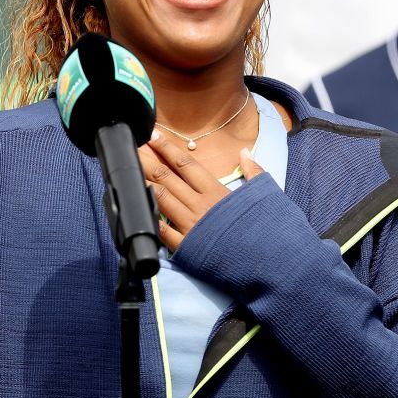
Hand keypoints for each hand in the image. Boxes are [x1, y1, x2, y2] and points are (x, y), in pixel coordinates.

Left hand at [138, 130, 264, 251]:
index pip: (186, 164)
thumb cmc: (268, 228)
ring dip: (143, 181)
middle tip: (131, 146)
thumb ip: (253, 171)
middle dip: (147, 159)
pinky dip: (150, 216)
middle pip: (166, 177)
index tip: (153, 135)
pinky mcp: (187, 247)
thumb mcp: (265, 195)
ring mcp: (191, 226)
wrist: (268, 262)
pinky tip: (137, 205)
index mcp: (216, 191)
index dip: (167, 148)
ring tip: (129, 168)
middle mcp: (200, 205)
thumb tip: (244, 151)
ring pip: (160, 197)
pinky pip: (162, 230)